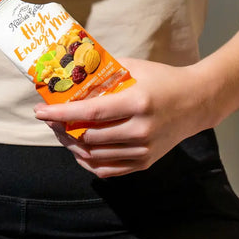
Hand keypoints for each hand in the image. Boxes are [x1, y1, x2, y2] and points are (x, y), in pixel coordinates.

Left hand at [32, 58, 216, 177]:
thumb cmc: (163, 80)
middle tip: (50, 120)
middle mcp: (141, 130)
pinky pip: (107, 169)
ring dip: (72, 145)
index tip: (40, 112)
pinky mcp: (145, 162)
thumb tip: (71, 76)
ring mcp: (144, 150)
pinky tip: (79, 149)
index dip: (61, 114)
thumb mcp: (135, 68)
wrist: (197, 102)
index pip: (90, 113)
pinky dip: (88, 162)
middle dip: (62, 129)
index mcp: (138, 103)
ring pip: (95, 155)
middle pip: (89, 137)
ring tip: (62, 132)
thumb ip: (104, 74)